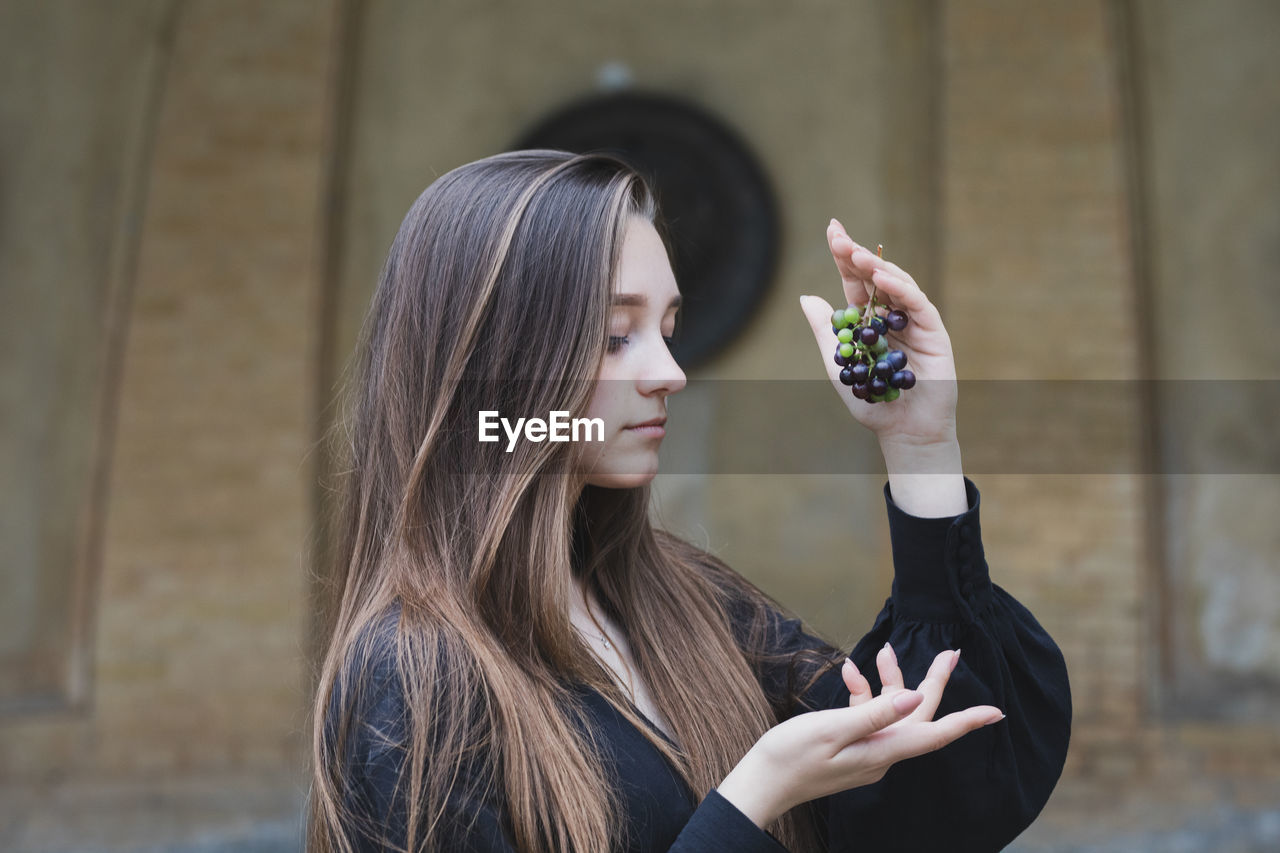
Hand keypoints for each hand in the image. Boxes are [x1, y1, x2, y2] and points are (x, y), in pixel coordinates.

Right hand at [718, 643, 1001, 828]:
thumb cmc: (791, 756)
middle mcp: (881, 755)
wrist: (761, 784)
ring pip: (892, 712)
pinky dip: (862, 694)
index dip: (966, 721)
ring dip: (889, 681)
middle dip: (933, 682)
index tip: (996, 712)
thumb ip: (875, 713)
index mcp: (881, 751)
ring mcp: (866, 753)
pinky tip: (848, 672)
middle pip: (918, 716)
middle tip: (950, 653)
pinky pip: (869, 719)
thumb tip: (916, 698)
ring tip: (884, 649)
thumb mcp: (831, 728)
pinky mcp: (851, 749)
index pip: (934, 734)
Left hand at [798, 219, 958, 446]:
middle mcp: (892, 315)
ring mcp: (914, 320)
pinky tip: (883, 277)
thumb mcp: (838, 363)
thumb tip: (805, 296)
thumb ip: (826, 330)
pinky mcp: (934, 331)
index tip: (831, 229)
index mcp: (869, 319)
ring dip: (876, 266)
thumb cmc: (871, 399)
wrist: (901, 431)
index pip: (855, 281)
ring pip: (897, 283)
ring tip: (856, 254)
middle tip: (838, 236)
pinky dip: (901, 288)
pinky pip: (917, 303)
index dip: (844, 255)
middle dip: (856, 253)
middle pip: (875, 276)